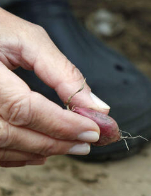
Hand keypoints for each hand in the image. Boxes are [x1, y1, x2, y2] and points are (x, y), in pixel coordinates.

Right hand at [0, 8, 109, 166]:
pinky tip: (41, 152)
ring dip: (41, 151)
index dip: (61, 124)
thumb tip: (95, 106)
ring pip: (2, 146)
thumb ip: (63, 72)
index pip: (23, 108)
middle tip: (87, 142)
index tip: (92, 130)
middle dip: (55, 142)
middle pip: (12, 134)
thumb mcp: (28, 40)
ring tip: (72, 146)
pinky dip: (19, 155)